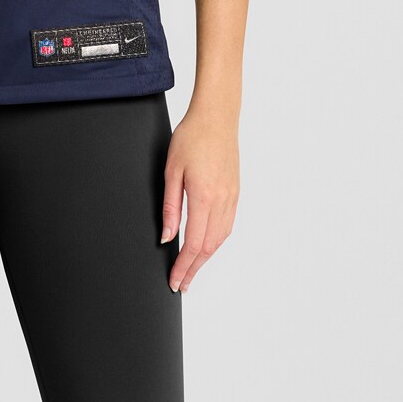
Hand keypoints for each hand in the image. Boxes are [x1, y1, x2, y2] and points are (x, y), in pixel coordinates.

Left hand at [162, 108, 238, 292]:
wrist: (217, 117)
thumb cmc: (191, 138)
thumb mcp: (171, 171)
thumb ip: (170, 208)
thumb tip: (167, 237)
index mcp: (205, 196)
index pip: (193, 243)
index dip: (183, 266)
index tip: (174, 280)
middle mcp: (222, 200)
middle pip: (208, 247)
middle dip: (194, 269)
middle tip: (181, 284)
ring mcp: (232, 197)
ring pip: (220, 239)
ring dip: (205, 258)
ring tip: (191, 270)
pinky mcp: (236, 193)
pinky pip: (227, 226)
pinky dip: (215, 242)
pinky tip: (206, 247)